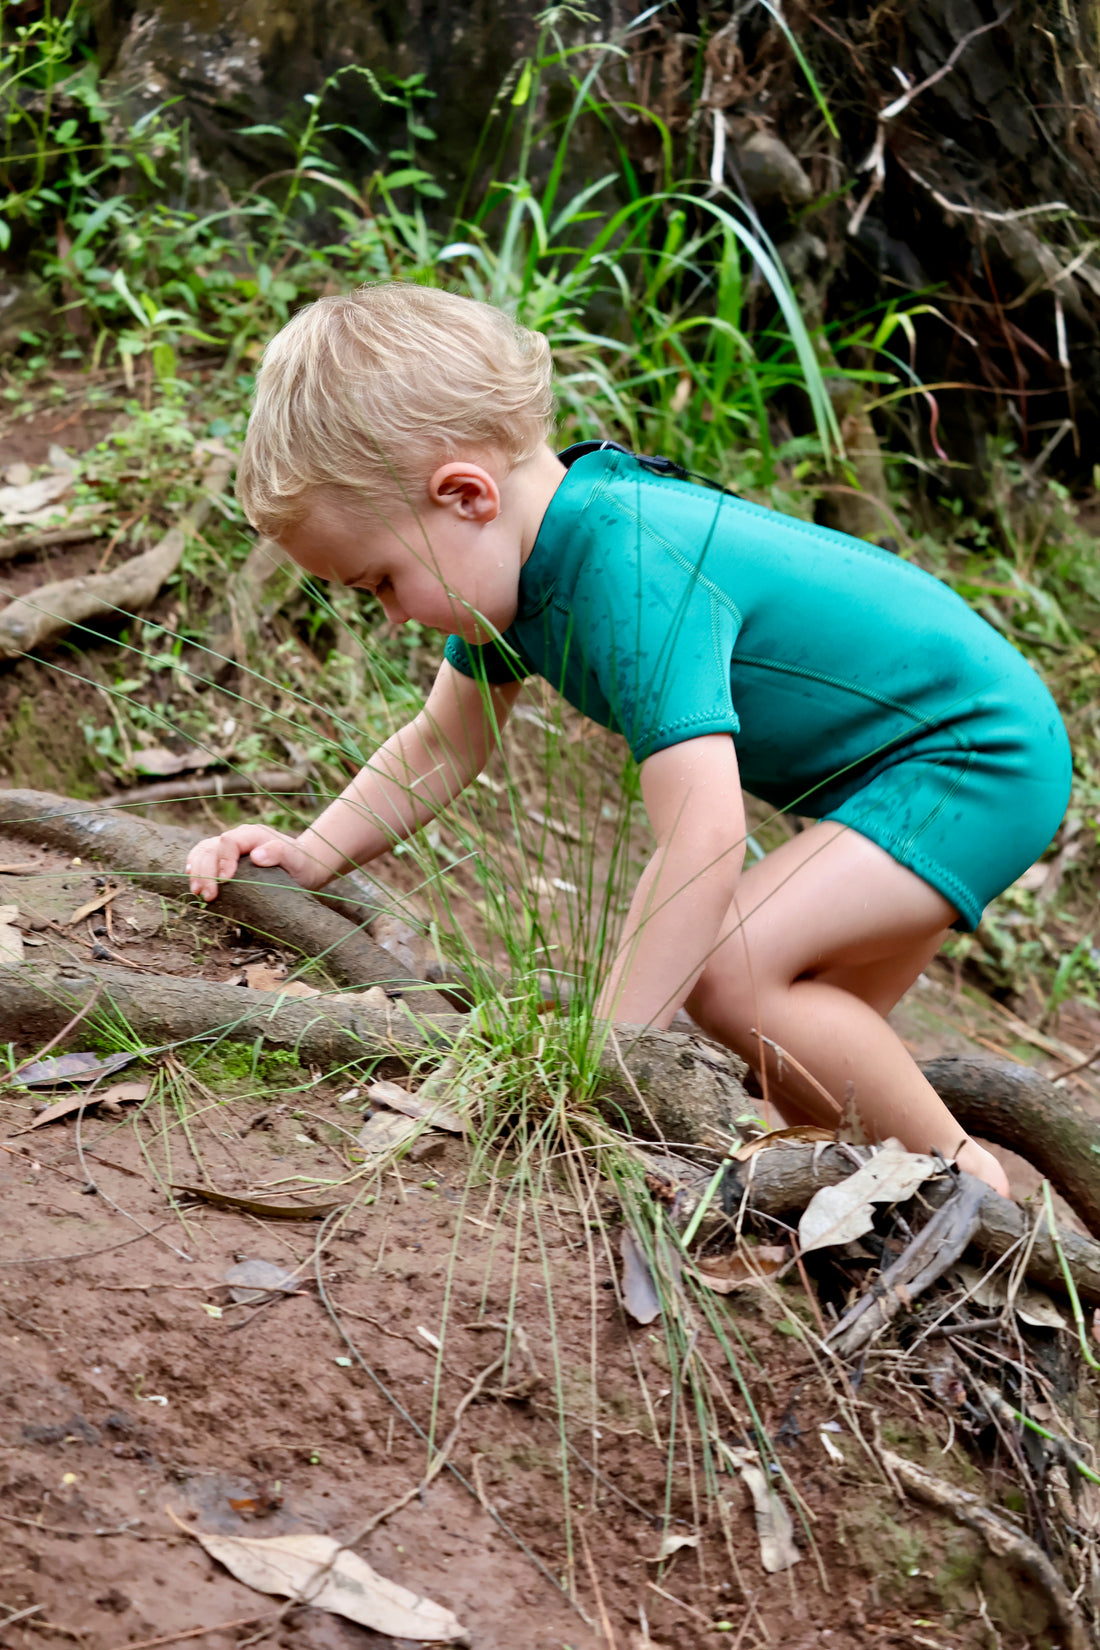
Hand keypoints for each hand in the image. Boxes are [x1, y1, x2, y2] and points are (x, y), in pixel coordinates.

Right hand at [185, 823, 322, 902]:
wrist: (303, 867)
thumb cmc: (301, 863)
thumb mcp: (296, 859)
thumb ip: (279, 852)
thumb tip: (256, 856)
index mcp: (253, 834)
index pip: (229, 842)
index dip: (223, 860)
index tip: (225, 881)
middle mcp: (239, 838)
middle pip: (211, 848)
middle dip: (206, 872)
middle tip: (208, 896)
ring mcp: (230, 848)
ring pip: (203, 852)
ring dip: (197, 872)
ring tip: (197, 893)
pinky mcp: (225, 858)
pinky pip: (203, 858)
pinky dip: (196, 869)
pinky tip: (194, 883)